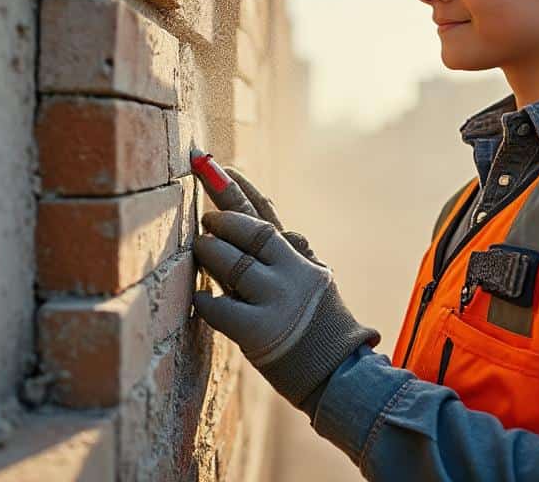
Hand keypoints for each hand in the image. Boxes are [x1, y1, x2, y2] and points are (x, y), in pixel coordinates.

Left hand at [191, 170, 379, 406]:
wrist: (338, 374)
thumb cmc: (318, 327)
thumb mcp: (312, 280)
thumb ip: (285, 254)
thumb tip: (267, 219)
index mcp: (301, 259)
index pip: (267, 213)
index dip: (240, 187)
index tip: (217, 165)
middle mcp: (292, 273)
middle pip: (251, 229)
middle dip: (221, 215)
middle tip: (205, 216)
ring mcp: (276, 301)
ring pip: (232, 263)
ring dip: (209, 252)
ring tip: (200, 249)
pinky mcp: (259, 332)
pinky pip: (219, 307)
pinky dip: (205, 300)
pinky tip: (199, 297)